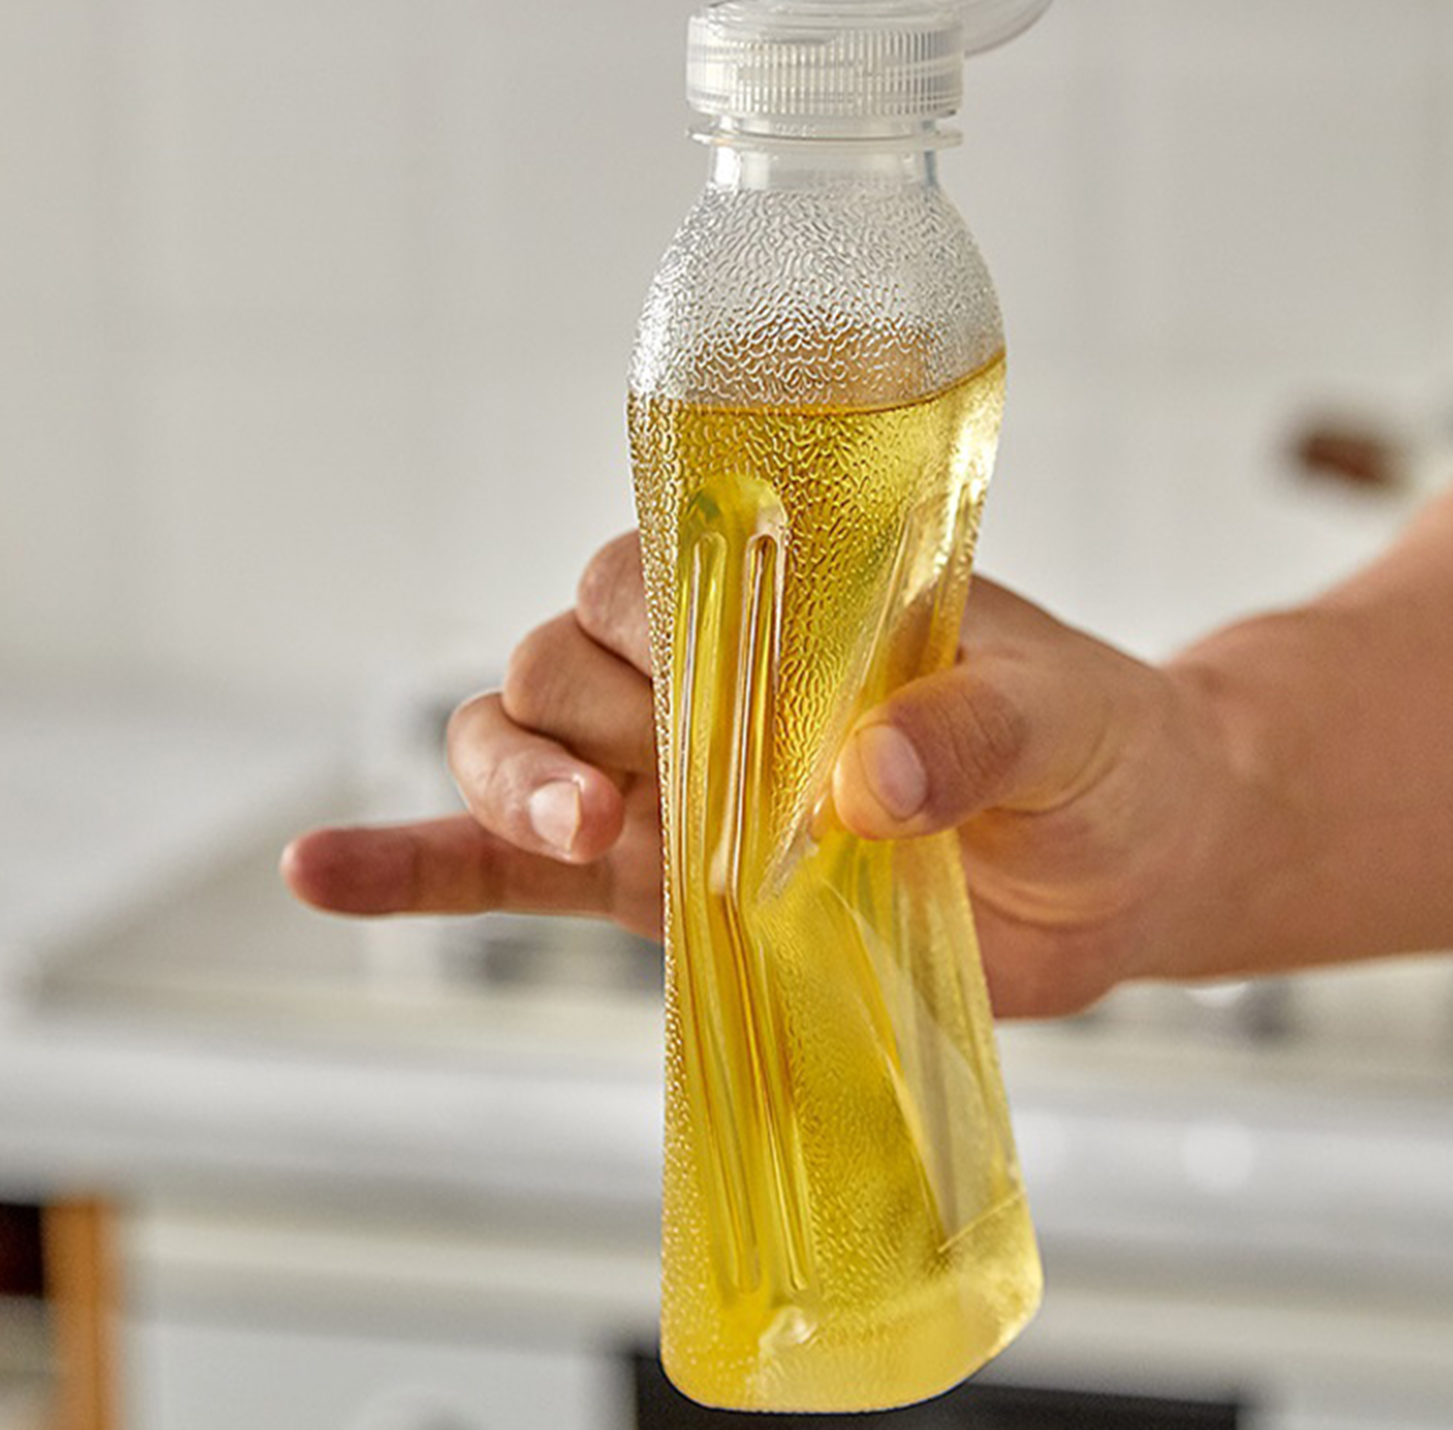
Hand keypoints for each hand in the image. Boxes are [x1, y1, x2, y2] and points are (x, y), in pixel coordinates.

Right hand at [283, 530, 1261, 1016]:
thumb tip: (859, 781)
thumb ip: (973, 728)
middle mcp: (702, 672)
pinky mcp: (658, 886)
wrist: (1127, 859)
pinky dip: (415, 868)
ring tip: (582, 832)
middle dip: (586, 713)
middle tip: (667, 793)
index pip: (649, 567)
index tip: (684, 673)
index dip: (638, 615)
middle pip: (563, 656)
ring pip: (513, 745)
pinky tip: (324, 873)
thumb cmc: (1098, 753)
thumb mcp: (1066, 720)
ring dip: (503, 786)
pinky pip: (507, 870)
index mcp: (784, 592)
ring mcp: (667, 779)